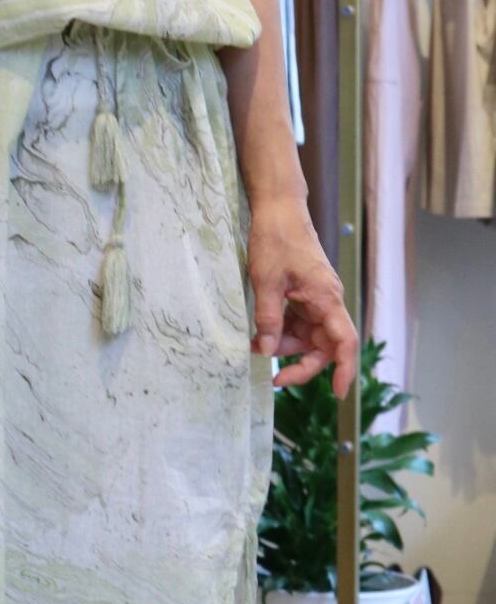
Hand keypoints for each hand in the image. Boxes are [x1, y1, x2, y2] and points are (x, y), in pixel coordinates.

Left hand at [247, 197, 357, 396]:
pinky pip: (298, 324)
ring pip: (309, 337)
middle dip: (302, 365)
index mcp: (326, 299)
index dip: (345, 369)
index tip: (339, 393)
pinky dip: (281, 332)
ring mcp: (315, 299)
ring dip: (286, 347)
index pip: (344, 342)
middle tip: (276, 379)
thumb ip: (269, 318)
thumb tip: (268, 351)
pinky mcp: (303, 296)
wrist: (278, 210)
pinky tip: (261, 334)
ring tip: (257, 347)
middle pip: (325, 346)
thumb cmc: (276, 239)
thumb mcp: (266, 281)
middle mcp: (326, 302)